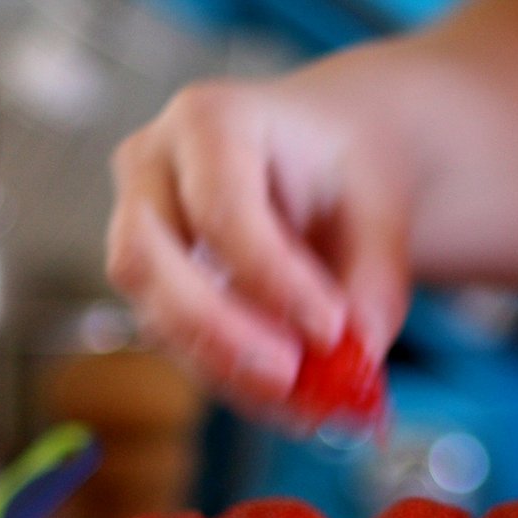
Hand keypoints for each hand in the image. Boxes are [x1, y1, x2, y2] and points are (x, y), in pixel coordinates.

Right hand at [106, 74, 413, 410]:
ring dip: (226, 367)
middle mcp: (150, 168)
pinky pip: (176, 346)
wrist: (320, 162)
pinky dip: (233, 380)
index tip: (332, 330)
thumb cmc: (344, 168)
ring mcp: (136, 230)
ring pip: (153, 314)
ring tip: (305, 398)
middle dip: (220, 332)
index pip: (220, 206)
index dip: (271, 278)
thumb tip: (358, 354)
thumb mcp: (381, 204)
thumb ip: (375, 278)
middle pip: (148, 260)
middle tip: (292, 378)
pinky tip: (290, 398)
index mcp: (209, 119)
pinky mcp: (150, 290)